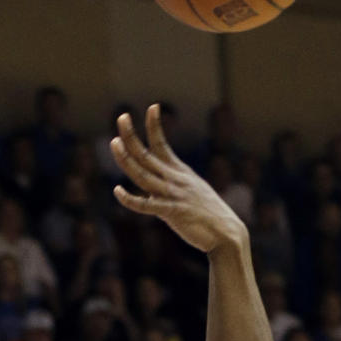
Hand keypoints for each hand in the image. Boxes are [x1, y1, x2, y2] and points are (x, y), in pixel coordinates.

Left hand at [111, 105, 246, 254]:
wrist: (226, 233)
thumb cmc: (208, 214)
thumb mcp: (190, 193)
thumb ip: (170, 189)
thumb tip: (151, 193)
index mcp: (179, 172)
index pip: (162, 144)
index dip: (155, 126)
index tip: (152, 106)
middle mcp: (174, 179)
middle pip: (147, 155)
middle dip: (132, 136)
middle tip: (122, 117)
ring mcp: (173, 195)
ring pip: (143, 175)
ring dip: (127, 159)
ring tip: (114, 143)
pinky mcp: (172, 213)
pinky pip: (146, 205)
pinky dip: (130, 199)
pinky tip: (117, 191)